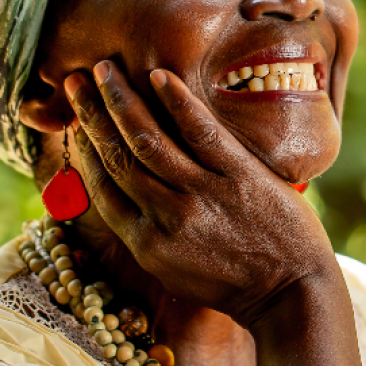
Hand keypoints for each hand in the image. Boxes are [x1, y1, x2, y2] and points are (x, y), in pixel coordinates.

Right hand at [65, 61, 334, 327]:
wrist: (292, 295)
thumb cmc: (236, 285)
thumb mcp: (177, 274)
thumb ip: (148, 239)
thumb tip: (124, 204)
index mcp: (146, 244)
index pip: (102, 189)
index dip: (84, 151)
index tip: (74, 124)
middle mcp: (166, 217)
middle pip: (118, 157)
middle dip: (91, 116)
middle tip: (74, 82)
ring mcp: (202, 195)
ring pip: (148, 140)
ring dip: (121, 101)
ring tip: (105, 71)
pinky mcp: (239, 177)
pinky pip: (201, 132)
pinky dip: (177, 102)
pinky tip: (159, 76)